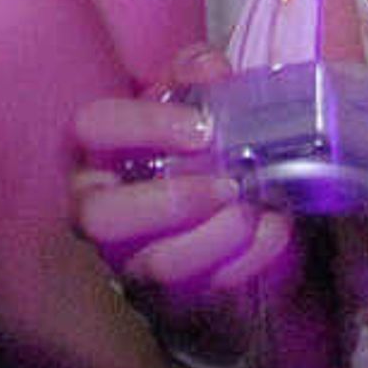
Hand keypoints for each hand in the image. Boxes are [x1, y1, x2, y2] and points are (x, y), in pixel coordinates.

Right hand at [69, 46, 304, 358]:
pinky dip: (249, 261)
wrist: (217, 208)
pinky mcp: (175, 298)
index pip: (91, 128)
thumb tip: (211, 69)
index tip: (203, 130)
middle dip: (171, 201)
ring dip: (215, 239)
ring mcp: (134, 260)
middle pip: (100, 218)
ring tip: (255, 211)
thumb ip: (196, 74)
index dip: (144, 126)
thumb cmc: (192, 146)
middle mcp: (102, 210)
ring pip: (157, 266)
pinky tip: (276, 230)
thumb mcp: (190, 100)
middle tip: (227, 185)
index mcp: (99, 152)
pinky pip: (205, 293)